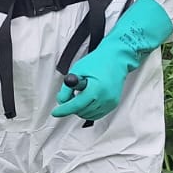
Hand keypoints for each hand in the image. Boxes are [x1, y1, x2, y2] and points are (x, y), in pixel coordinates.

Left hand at [52, 0, 172, 119]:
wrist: (116, 58)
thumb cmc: (99, 61)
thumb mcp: (78, 70)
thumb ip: (67, 87)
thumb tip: (62, 100)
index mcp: (96, 89)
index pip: (76, 105)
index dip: (64, 110)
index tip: (56, 112)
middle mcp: (105, 98)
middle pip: (82, 112)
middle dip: (72, 106)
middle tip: (69, 96)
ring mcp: (110, 102)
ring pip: (89, 115)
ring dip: (81, 109)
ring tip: (80, 94)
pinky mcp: (113, 104)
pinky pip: (97, 114)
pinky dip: (89, 110)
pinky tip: (87, 100)